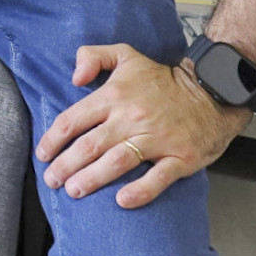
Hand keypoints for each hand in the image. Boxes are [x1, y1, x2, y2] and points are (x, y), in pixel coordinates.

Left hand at [35, 43, 251, 208]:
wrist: (212, 92)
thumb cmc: (163, 80)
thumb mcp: (126, 55)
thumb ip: (92, 56)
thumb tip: (74, 78)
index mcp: (114, 95)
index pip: (74, 119)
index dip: (53, 139)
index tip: (42, 154)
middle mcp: (131, 118)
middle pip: (90, 145)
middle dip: (65, 165)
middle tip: (52, 180)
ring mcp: (157, 139)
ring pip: (117, 162)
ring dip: (92, 179)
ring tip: (74, 191)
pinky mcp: (180, 157)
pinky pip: (158, 177)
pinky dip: (140, 191)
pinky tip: (122, 201)